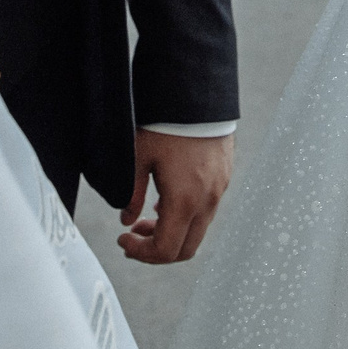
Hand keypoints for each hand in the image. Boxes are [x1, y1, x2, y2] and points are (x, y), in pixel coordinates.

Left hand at [119, 128, 234, 263]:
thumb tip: (126, 219)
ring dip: (172, 232)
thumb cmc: (166, 123)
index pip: (166, 250)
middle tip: (134, 236)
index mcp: (185, 201)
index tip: (123, 240)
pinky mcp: (224, 177)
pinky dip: (186, 215)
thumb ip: (130, 194)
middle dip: (157, 250)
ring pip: (197, 230)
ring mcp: (219, 190)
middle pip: (186, 249)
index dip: (142, 253)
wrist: (198, 95)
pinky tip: (167, 197)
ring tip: (147, 216)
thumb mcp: (138, 157)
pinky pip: (206, 209)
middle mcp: (207, 201)